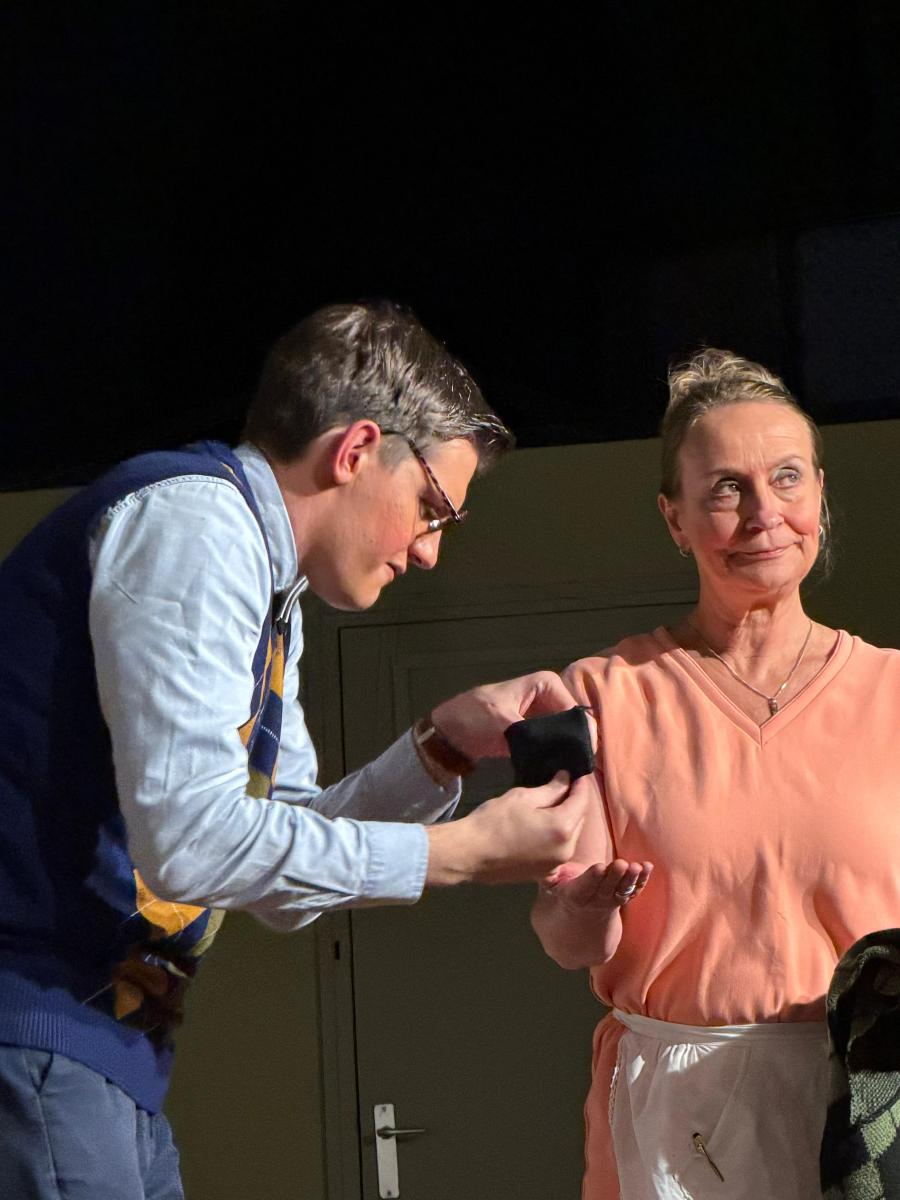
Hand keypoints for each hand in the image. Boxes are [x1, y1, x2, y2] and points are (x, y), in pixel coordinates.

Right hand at [426, 773, 591, 885]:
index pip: (582, 801)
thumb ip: (550, 789)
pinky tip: (544, 825)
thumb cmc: (495, 821)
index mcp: (563, 828)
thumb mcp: (523, 797)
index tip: (578, 772)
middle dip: (575, 802)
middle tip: (565, 785)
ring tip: (554, 803)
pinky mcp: (544, 872)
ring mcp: (556, 864)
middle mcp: (567, 849)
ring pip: (571, 835)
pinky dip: (557, 835)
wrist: (470, 854)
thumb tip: (566, 779)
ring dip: (567, 819)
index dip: (581, 784)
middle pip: (579, 819)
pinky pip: (559, 848)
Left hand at [431, 670, 580, 759]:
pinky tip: (561, 769)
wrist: (452, 733)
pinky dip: (558, 753)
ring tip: (574, 770)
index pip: (573, 706)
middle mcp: (549, 696)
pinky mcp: (538, 731)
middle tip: (581, 765)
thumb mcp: (502, 721)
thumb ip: (529, 731)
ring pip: (567, 731)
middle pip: (574, 719)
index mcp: (544, 684)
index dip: (581, 729)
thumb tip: (554, 745)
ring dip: (569, 749)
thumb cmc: (472, 717)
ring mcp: (544, 714)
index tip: (583, 751)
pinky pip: (555, 741)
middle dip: (578, 740)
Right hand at [543, 858, 652, 910]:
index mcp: (574, 898)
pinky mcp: (621, 898)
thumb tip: (546, 868)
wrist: (575, 929)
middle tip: (621, 864)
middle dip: (614, 876)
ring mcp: (610, 901)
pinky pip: (633, 890)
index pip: (584, 889)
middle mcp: (594, 902)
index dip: (592, 879)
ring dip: (631, 880)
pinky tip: (647, 866)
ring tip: (637, 866)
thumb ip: (548, 877)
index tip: (599, 867)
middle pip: (606, 890)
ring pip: (622, 892)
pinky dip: (641, 880)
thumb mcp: (549, 889)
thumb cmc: (560, 898)